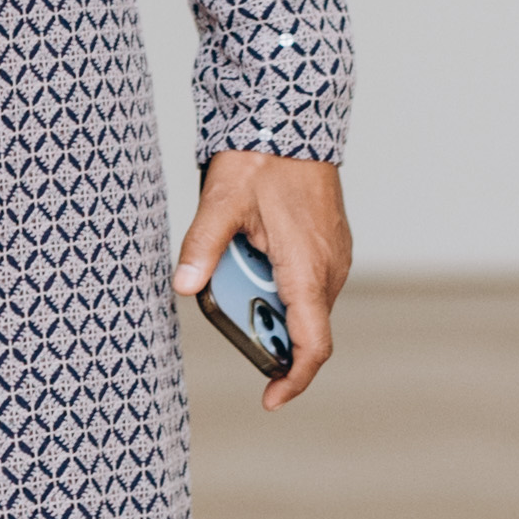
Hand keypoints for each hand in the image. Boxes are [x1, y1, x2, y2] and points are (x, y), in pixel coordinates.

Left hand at [173, 149, 350, 411]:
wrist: (294, 120)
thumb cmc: (262, 160)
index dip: (294, 380)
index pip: (312, 345)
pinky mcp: (331, 246)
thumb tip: (183, 286)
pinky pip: (307, 283)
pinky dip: (280, 285)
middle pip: (302, 328)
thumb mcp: (221, 203)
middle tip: (228, 298)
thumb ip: (201, 247)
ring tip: (238, 264)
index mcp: (308, 269)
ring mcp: (335, 258)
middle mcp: (330, 270)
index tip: (270, 399)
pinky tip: (253, 254)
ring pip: (303, 305)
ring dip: (269, 302)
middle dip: (263, 329)